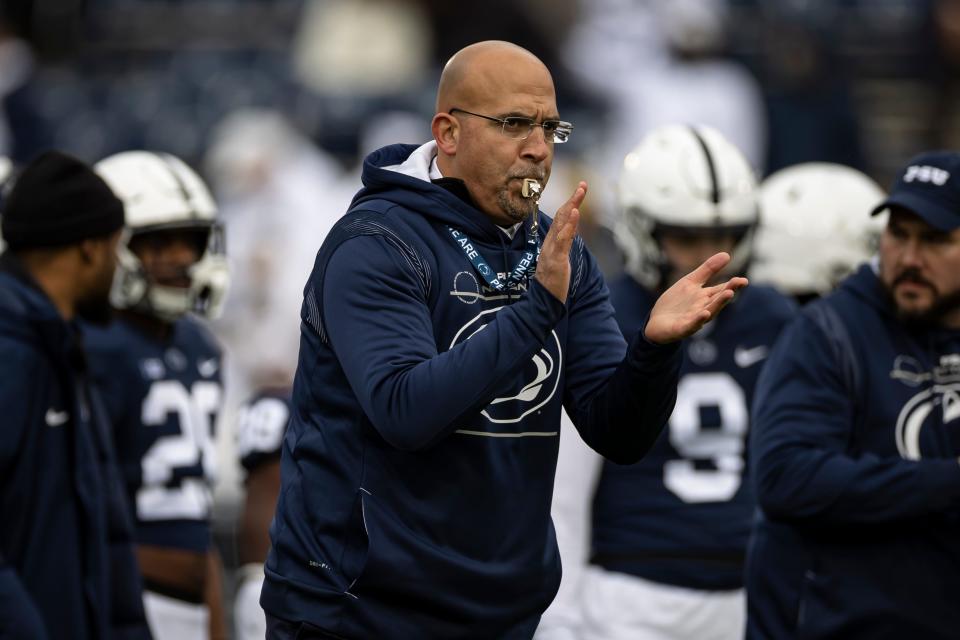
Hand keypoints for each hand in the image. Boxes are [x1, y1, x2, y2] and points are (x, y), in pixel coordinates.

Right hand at [535, 181, 586, 302]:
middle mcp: (550, 242)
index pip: (561, 219)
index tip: (580, 190)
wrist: (543, 300)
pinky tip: (575, 213)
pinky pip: (562, 239)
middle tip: (583, 185)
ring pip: (561, 224)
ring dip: (571, 207)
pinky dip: (569, 225)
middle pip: (561, 216)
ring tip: (580, 192)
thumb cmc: (552, 282)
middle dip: (572, 200)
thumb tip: (569, 234)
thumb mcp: (559, 260)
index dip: (570, 204)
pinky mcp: (556, 259)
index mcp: (551, 242)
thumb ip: (563, 245)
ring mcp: (552, 250)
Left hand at [644, 252, 747, 343]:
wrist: (656, 323)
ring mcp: (693, 319)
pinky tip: (704, 313)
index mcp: (705, 297)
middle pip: (717, 300)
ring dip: (718, 304)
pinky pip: (692, 325)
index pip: (721, 290)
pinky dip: (699, 320)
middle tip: (739, 283)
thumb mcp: (690, 282)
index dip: (733, 285)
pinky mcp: (682, 329)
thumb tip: (727, 254)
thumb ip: (708, 270)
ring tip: (728, 294)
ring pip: (708, 312)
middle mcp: (703, 308)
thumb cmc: (676, 303)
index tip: (744, 280)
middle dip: (728, 293)